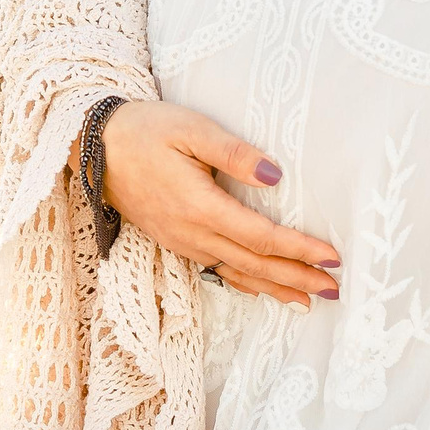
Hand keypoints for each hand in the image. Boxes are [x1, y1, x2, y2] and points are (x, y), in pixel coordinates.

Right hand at [81, 100, 340, 307]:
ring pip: (238, 273)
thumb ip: (234, 153)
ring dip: (276, 288)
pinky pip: (217, 270)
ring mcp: (182, 241)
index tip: (332, 256)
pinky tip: (261, 290)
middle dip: (298, 278)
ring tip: (309, 300)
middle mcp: (192, 233)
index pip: (261, 237)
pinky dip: (245, 283)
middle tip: (335, 290)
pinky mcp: (175, 240)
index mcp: (200, 207)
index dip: (299, 249)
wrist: (94, 148)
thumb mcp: (191, 129)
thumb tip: (276, 176)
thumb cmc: (144, 130)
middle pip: (255, 264)